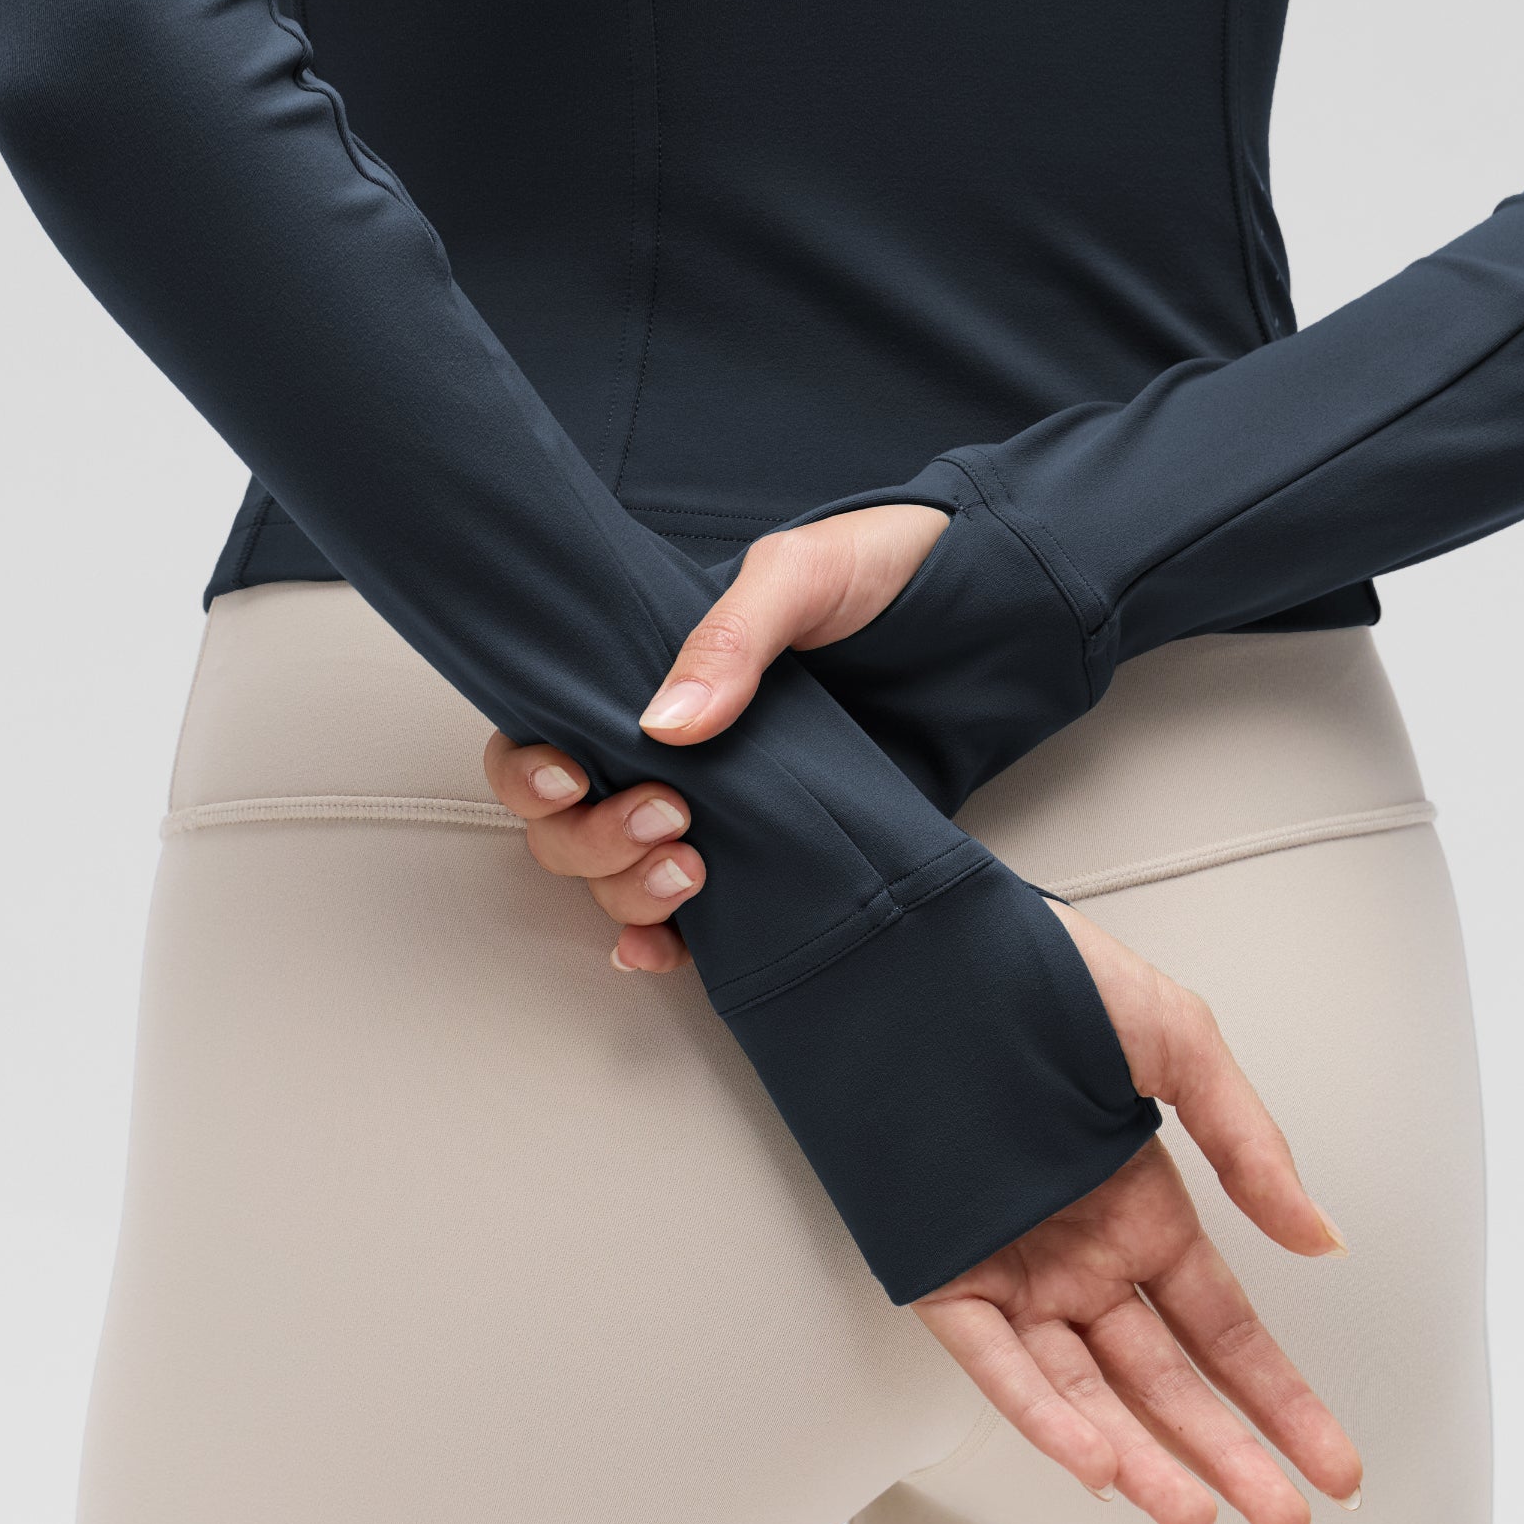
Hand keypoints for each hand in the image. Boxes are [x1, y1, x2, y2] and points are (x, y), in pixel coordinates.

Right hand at [481, 503, 947, 971]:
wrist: (991, 620)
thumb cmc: (882, 575)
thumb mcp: (798, 577)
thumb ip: (731, 641)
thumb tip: (665, 725)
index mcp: (649, 677)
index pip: (547, 737)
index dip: (532, 772)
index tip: (575, 777)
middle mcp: (672, 753)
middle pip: (570, 825)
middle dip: (595, 840)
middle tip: (670, 817)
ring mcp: (723, 810)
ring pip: (620, 878)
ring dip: (631, 892)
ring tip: (693, 874)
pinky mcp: (779, 857)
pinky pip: (698, 922)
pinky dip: (666, 943)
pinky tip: (671, 948)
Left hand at [915, 900, 1360, 1523]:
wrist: (915, 940)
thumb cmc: (1044, 972)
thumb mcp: (1174, 1038)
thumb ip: (1248, 1143)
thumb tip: (1323, 1239)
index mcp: (1141, 1209)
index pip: (1224, 1331)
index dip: (1280, 1400)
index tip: (1336, 1468)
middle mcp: (1080, 1257)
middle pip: (1166, 1380)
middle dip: (1230, 1456)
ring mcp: (1011, 1269)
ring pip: (1085, 1391)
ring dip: (1143, 1458)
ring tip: (1202, 1520)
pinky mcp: (939, 1270)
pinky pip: (996, 1361)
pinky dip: (1044, 1412)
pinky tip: (1099, 1460)